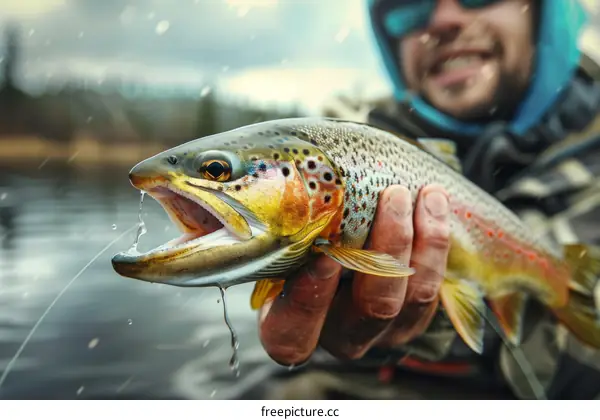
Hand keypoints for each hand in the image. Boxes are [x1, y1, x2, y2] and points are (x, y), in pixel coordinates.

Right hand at [258, 184, 451, 364]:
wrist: (345, 251)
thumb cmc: (302, 241)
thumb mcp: (285, 242)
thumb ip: (286, 231)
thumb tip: (284, 191)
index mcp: (294, 324)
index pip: (292, 334)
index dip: (308, 300)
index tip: (324, 253)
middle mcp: (341, 333)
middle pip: (372, 309)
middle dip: (389, 249)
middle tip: (391, 197)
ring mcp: (384, 329)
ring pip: (414, 294)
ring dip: (420, 237)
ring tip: (415, 192)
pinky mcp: (414, 318)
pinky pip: (434, 284)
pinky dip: (435, 239)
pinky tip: (432, 201)